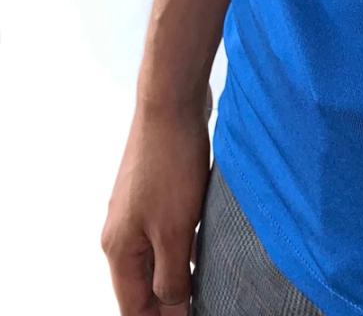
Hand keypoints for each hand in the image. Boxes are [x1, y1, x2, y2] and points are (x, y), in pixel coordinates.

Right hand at [100, 84, 212, 313]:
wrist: (171, 103)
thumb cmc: (171, 165)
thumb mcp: (174, 231)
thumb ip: (171, 276)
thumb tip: (171, 310)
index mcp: (119, 249)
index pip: (133, 307)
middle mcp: (122, 231)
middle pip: (141, 285)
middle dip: (168, 302)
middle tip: (205, 306)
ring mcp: (138, 209)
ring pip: (156, 257)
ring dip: (178, 275)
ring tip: (207, 288)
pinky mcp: (156, 190)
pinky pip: (167, 232)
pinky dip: (183, 247)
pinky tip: (206, 249)